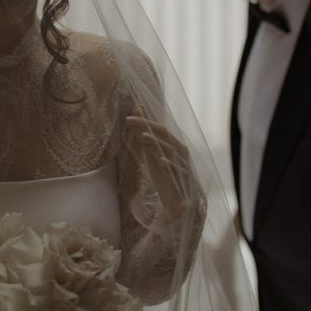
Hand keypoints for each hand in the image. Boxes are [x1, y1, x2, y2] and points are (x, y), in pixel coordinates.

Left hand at [125, 105, 194, 219]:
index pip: (159, 129)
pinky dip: (169, 165)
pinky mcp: (183, 179)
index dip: (144, 121)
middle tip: (130, 121)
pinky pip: (177, 170)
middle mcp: (180, 151)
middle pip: (164, 134)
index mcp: (173, 144)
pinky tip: (161, 161)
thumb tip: (137, 109)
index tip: (128, 118)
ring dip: (156, 143)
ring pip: (170, 150)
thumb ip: (146, 133)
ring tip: (143, 136)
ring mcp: (182, 164)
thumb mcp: (152, 153)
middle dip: (147, 126)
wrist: (178, 201)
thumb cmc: (165, 174)